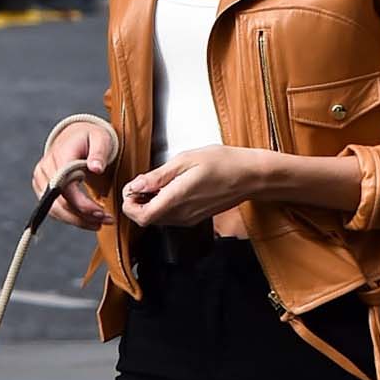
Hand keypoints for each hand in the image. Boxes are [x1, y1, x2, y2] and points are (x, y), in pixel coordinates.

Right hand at [34, 120, 115, 227]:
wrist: (75, 136)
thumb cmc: (90, 138)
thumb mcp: (101, 139)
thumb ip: (99, 153)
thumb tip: (96, 168)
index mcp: (59, 157)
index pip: (66, 187)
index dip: (82, 204)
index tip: (101, 213)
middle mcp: (45, 169)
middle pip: (58, 202)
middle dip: (82, 216)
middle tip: (105, 220)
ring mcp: (41, 180)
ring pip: (54, 210)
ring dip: (77, 220)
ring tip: (99, 223)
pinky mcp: (42, 188)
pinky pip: (54, 209)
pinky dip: (71, 217)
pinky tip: (88, 219)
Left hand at [119, 147, 267, 229]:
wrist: (250, 176)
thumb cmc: (223, 163)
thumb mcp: (186, 160)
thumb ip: (158, 176)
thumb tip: (135, 185)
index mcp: (177, 198)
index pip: (142, 216)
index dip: (129, 205)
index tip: (131, 188)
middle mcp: (181, 214)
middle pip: (147, 220)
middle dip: (137, 203)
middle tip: (141, 182)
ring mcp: (188, 219)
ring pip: (157, 219)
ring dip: (149, 204)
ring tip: (156, 182)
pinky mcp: (194, 218)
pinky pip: (169, 217)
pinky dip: (162, 205)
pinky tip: (169, 188)